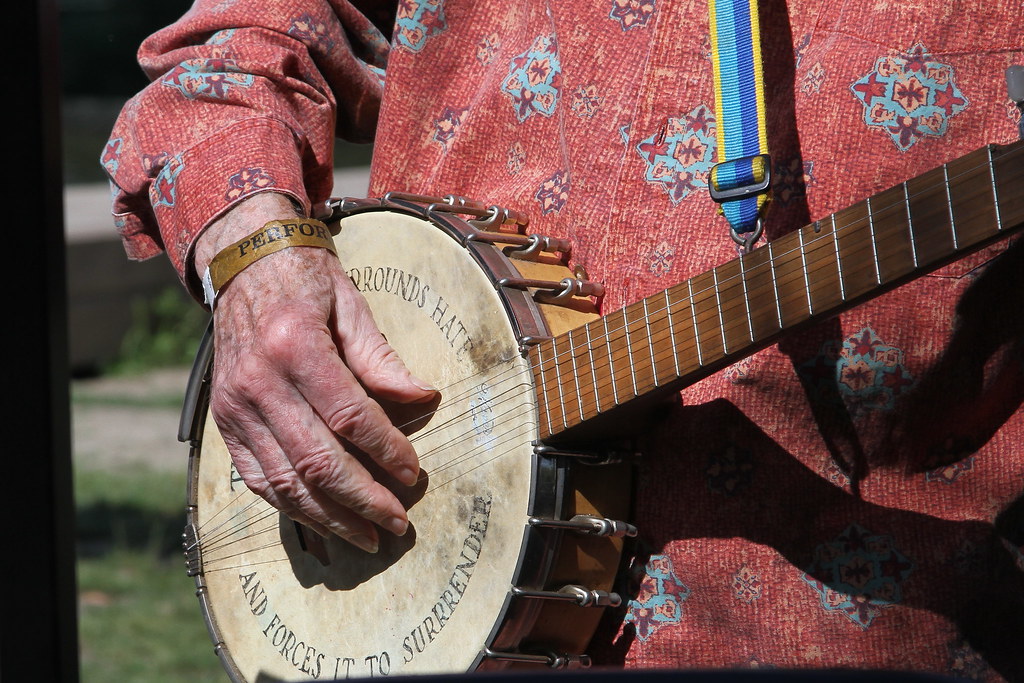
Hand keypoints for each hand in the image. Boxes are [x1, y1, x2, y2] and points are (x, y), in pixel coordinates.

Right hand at [193, 193, 436, 552]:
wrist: (242, 264)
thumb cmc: (305, 282)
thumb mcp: (351, 305)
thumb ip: (382, 358)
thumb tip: (425, 399)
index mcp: (295, 346)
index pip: (349, 416)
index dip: (386, 451)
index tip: (414, 474)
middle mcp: (259, 382)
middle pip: (317, 460)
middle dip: (363, 499)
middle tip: (399, 523)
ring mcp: (236, 407)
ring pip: (286, 482)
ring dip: (331, 517)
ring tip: (369, 536)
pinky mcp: (225, 423)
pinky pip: (258, 480)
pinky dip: (293, 508)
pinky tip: (325, 522)